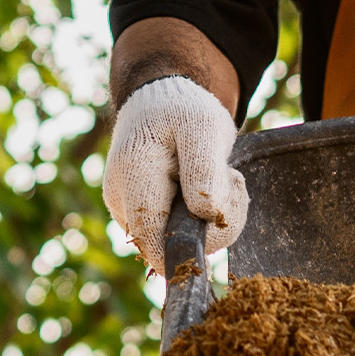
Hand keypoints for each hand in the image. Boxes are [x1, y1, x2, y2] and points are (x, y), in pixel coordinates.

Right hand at [104, 76, 248, 264]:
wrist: (160, 105)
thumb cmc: (181, 113)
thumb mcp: (203, 128)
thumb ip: (204, 169)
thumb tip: (208, 214)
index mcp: (132, 175)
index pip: (151, 235)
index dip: (183, 250)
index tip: (214, 241)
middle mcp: (122, 199)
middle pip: (168, 243)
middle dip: (212, 224)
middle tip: (232, 180)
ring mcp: (128, 211)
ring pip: (176, 241)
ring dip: (213, 219)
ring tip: (221, 177)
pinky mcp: (142, 217)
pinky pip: (177, 234)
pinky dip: (204, 219)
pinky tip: (208, 190)